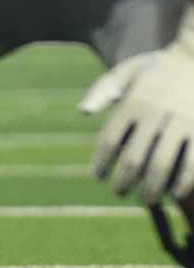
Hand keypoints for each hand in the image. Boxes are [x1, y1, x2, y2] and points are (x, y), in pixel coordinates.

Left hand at [82, 24, 193, 204]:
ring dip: (151, 188)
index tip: (97, 177)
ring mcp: (182, 122)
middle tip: (119, 192)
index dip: (101, 163)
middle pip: (134, 158)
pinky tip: (174, 193)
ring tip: (145, 199)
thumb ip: (103, 90)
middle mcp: (155, 114)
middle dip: (124, 181)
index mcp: (133, 101)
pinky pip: (193, 164)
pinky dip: (182, 183)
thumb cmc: (158, 68)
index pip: (109, 140)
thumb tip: (84, 112)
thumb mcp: (127, 71)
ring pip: (162, 166)